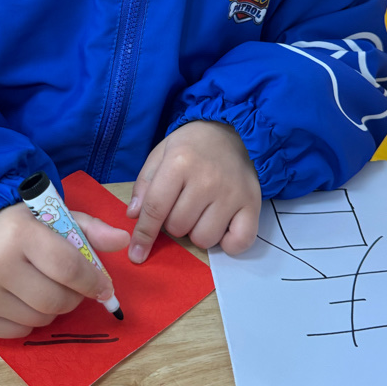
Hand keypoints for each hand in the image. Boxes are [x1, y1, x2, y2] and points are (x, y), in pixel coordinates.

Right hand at [0, 203, 129, 337]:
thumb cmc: (20, 227)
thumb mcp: (55, 217)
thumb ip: (91, 229)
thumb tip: (123, 241)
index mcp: (20, 233)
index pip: (68, 268)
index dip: (93, 281)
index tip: (104, 287)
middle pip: (57, 300)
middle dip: (75, 297)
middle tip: (74, 287)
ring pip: (41, 319)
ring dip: (54, 309)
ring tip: (46, 288)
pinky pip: (22, 331)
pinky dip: (32, 321)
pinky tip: (25, 299)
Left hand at [127, 120, 260, 262]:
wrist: (234, 131)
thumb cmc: (192, 146)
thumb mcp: (161, 154)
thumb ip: (144, 184)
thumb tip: (134, 215)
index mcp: (179, 163)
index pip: (155, 208)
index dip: (143, 234)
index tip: (136, 254)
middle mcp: (207, 180)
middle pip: (178, 227)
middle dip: (173, 223)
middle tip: (182, 204)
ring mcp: (231, 194)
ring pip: (204, 239)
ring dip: (197, 232)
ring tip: (201, 212)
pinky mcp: (252, 204)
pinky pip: (239, 242)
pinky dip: (228, 243)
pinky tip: (222, 227)